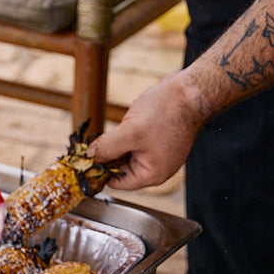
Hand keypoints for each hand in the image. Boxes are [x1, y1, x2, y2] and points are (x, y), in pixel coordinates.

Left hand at [89, 72, 205, 189]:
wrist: (190, 91)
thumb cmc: (167, 112)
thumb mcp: (130, 132)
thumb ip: (107, 147)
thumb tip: (89, 157)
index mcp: (152, 174)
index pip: (117, 182)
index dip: (99, 172)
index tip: (83, 160)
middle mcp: (156, 167)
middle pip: (121, 168)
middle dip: (106, 156)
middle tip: (92, 142)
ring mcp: (158, 153)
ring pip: (126, 154)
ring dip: (115, 144)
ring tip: (110, 131)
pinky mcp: (158, 139)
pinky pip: (135, 143)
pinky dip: (125, 136)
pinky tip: (123, 124)